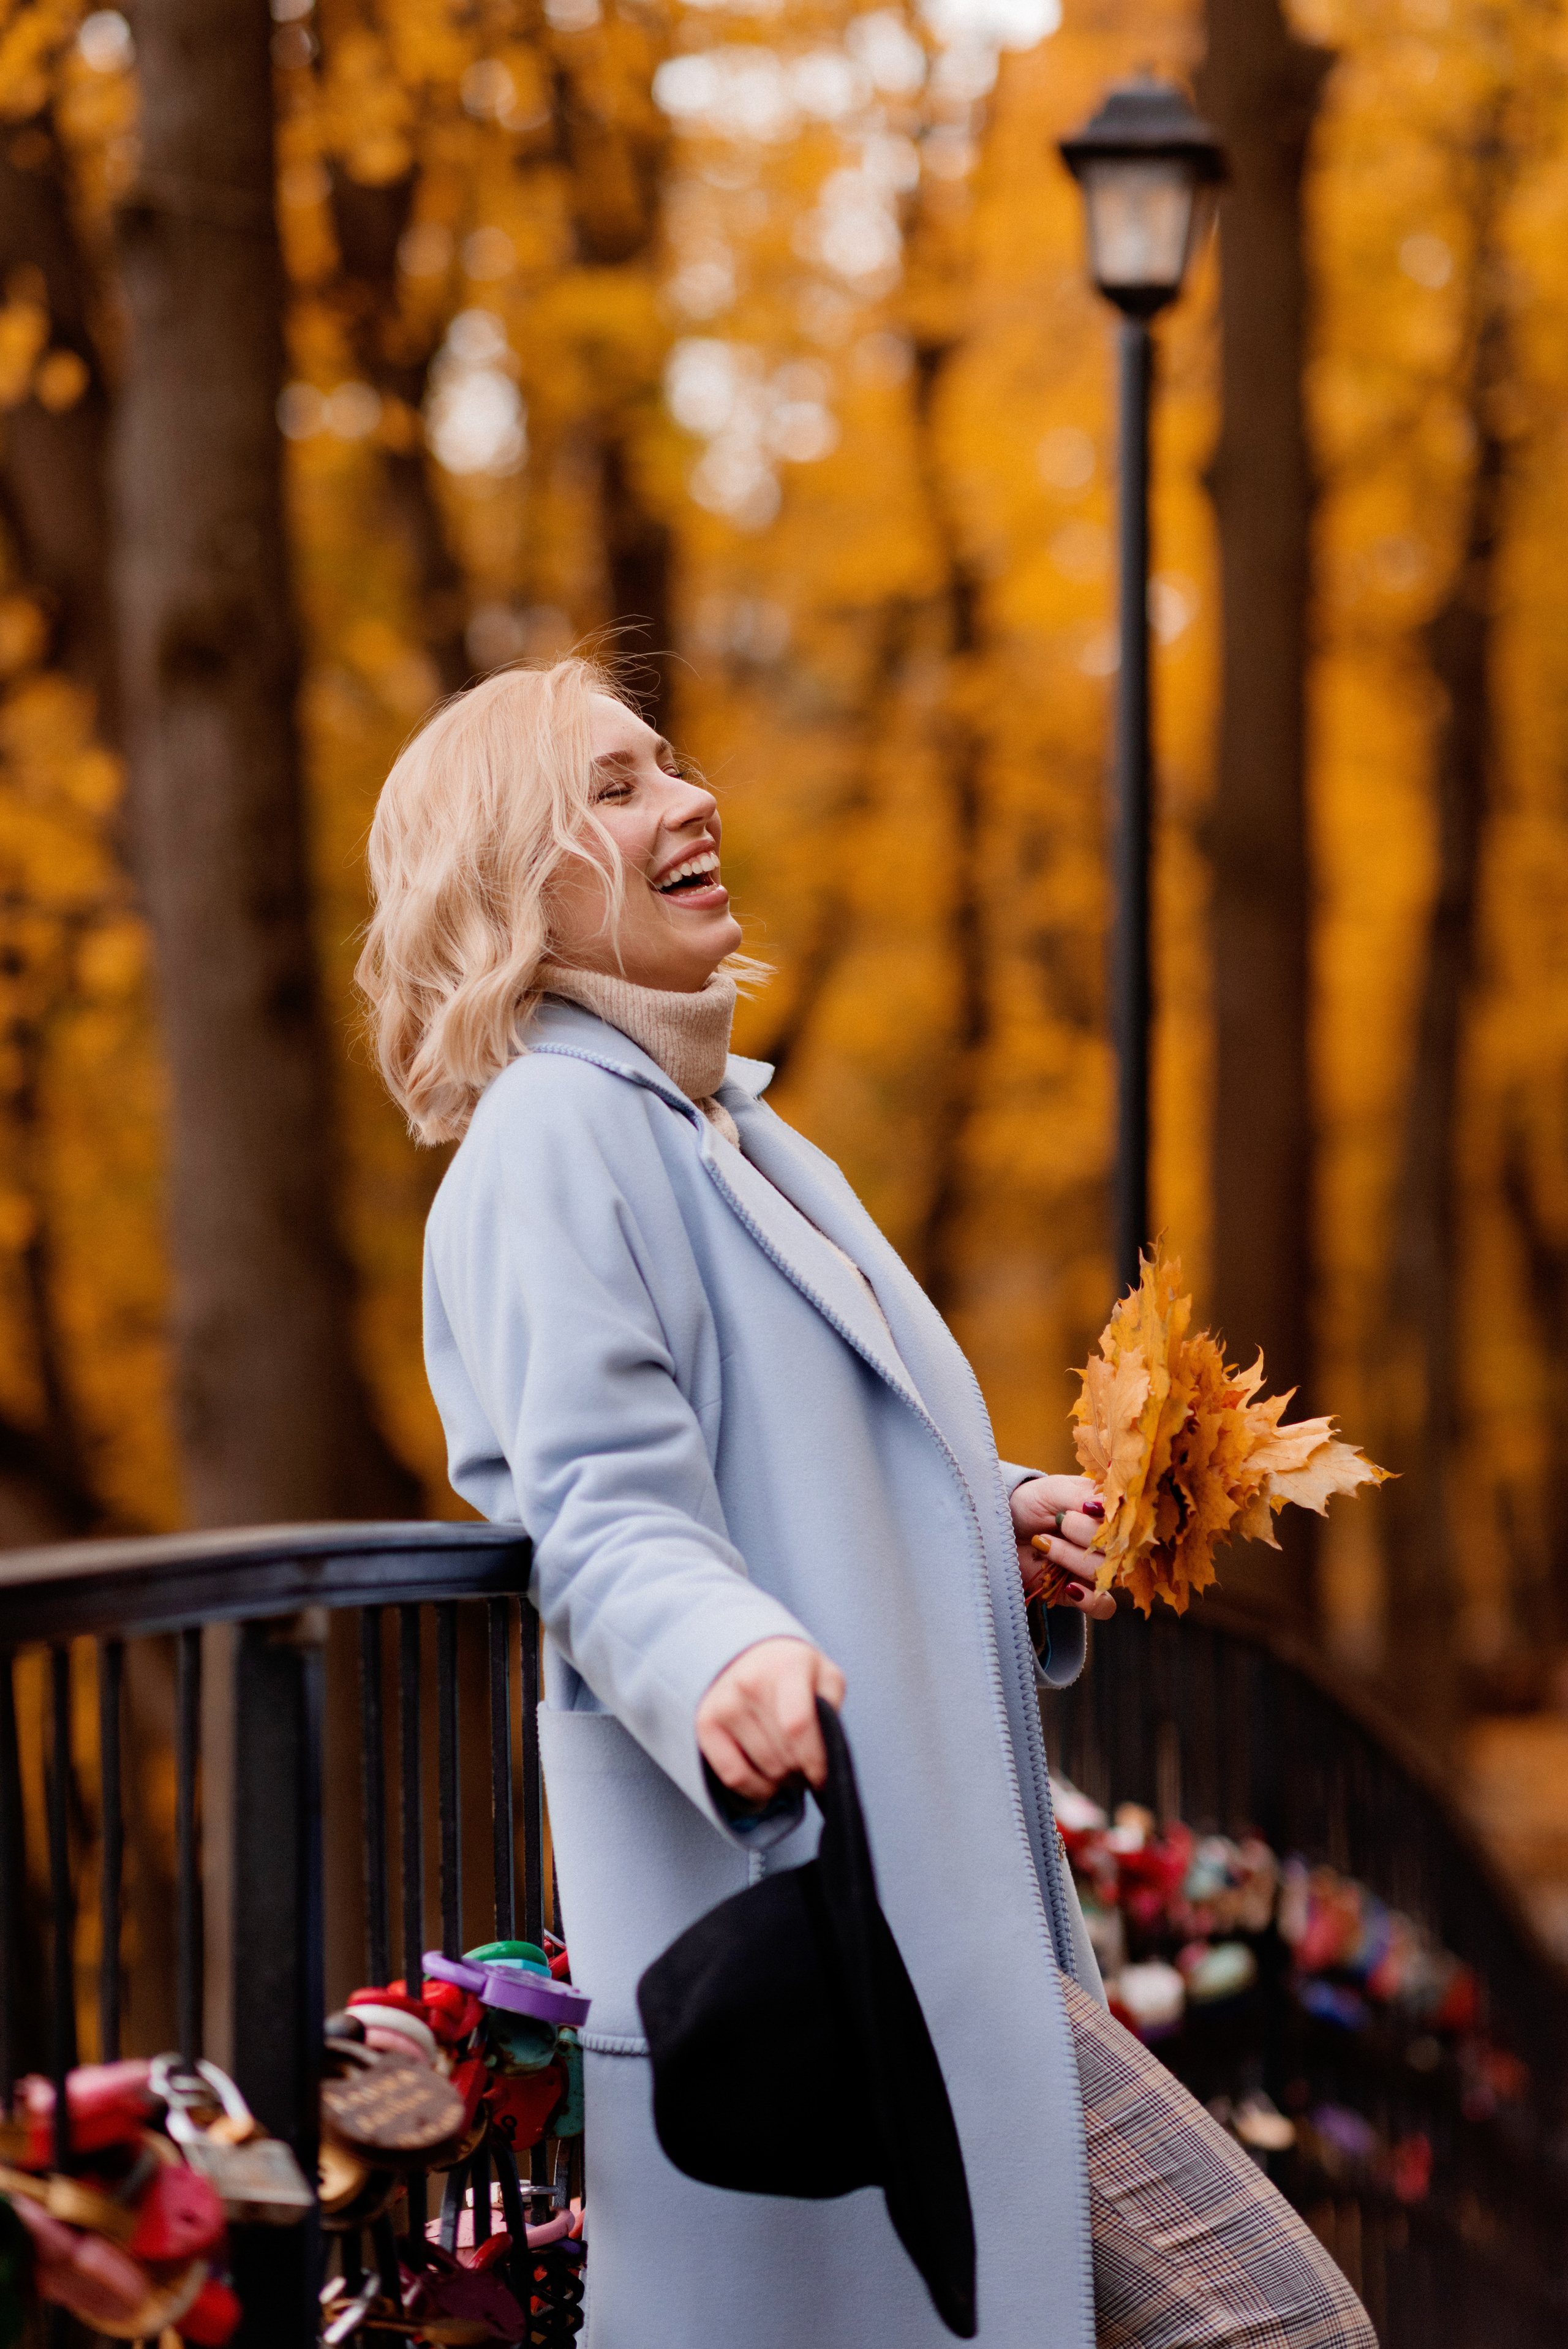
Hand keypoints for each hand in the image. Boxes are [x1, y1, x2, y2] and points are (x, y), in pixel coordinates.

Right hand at [695, 1637, 845, 1802]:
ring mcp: (723, 1704)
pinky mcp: (705, 1724)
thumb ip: (832, 1705)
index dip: (814, 1761)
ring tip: (789, 1767)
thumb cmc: (795, 1674)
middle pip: (783, 1755)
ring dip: (782, 1781)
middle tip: (807, 1767)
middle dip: (802, 1772)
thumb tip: (825, 1747)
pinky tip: (766, 1782)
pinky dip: (755, 1790)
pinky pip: (733, 1777)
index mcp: (785, 1667)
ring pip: (764, 1771)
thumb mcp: (825, 1675)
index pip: (797, 1726)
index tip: (823, 1777)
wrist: (750, 1657)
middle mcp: (749, 1683)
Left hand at [1010, 1475, 1115, 1621]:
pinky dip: (1090, 1600)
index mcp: (1112, 1512)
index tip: (1085, 1509)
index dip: (1112, 1518)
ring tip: (1045, 1543)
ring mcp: (1097, 1568)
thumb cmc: (1031, 1502)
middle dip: (1085, 1534)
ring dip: (1071, 1558)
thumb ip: (1081, 1497)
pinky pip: (1104, 1607)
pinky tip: (1069, 1586)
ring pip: (1106, 1575)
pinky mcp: (1083, 1592)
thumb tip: (1106, 1506)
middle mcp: (1110, 1542)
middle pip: (1120, 1549)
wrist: (1003, 1527)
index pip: (1130, 1520)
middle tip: (1060, 1521)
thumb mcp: (1054, 1490)